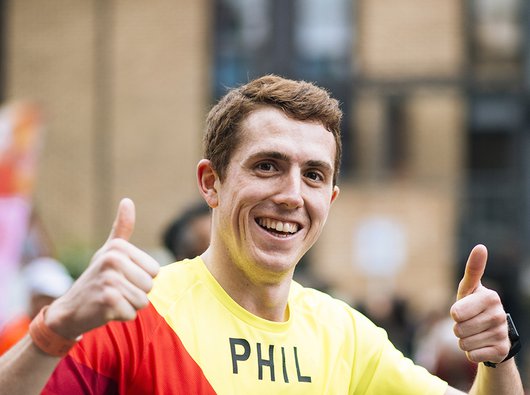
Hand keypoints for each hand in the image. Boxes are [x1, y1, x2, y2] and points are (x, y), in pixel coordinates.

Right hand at [44, 198, 159, 339]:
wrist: (70, 308)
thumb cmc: (97, 277)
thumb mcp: (110, 251)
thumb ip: (122, 228)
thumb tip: (127, 201)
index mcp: (118, 247)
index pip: (155, 271)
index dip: (142, 279)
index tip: (123, 277)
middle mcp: (113, 260)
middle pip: (150, 286)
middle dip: (136, 294)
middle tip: (116, 291)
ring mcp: (109, 280)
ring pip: (143, 301)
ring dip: (130, 305)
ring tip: (112, 300)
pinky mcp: (107, 300)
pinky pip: (132, 313)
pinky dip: (122, 316)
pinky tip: (106, 310)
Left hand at [450, 244, 509, 364]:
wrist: (491, 335)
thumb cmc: (474, 307)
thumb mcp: (469, 289)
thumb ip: (473, 270)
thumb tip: (481, 246)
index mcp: (490, 297)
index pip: (456, 312)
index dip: (455, 313)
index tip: (461, 311)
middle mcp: (499, 314)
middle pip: (458, 329)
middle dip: (457, 328)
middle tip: (468, 323)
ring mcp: (502, 333)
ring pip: (463, 343)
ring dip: (463, 340)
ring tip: (474, 333)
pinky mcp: (501, 350)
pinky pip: (472, 355)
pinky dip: (471, 352)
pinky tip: (481, 345)